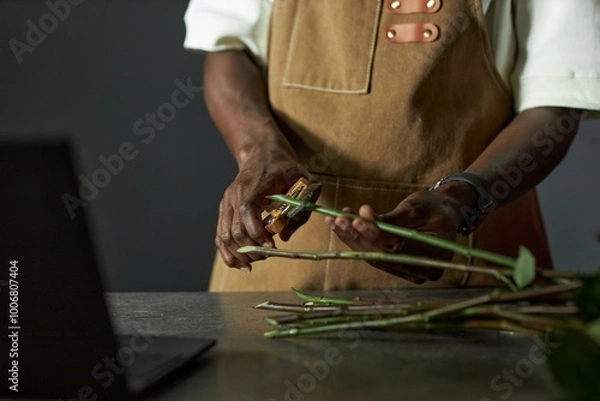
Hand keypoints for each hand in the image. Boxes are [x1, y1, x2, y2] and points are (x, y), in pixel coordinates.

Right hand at [216, 147, 318, 271]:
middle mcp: (235, 195)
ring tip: (253, 263)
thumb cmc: (284, 168)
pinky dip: (227, 252)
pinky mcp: (224, 209)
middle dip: (251, 249)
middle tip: (268, 255)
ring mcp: (227, 203)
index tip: (273, 247)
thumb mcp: (303, 182)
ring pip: (224, 236)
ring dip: (238, 255)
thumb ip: (301, 210)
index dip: (258, 235)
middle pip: (235, 230)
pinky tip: (239, 263)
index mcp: (253, 186)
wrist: (261, 152)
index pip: (247, 213)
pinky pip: (220, 235)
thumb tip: (285, 237)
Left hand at [324, 182, 475, 282]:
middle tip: (339, 218)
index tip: (356, 218)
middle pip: (382, 254)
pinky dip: (356, 241)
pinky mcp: (397, 268)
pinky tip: (341, 227)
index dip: (375, 233)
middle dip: (357, 235)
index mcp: (435, 256)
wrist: (444, 213)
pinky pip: (374, 255)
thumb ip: (392, 218)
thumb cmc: (434, 207)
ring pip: (374, 256)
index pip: (398, 247)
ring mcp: (409, 272)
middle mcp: (422, 270)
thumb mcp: (417, 207)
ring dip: (351, 238)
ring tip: (335, 221)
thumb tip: (365, 216)